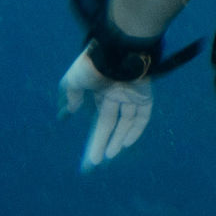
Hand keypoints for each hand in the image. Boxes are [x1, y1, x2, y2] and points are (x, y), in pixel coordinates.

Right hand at [59, 51, 152, 172]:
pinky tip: (124, 144)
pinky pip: (142, 116)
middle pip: (110, 126)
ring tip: (107, 157)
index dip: (95, 140)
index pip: (100, 122)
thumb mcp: (73, 79)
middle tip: (92, 165)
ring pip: (125, 123)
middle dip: (101, 146)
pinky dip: (135, 130)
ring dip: (116, 140)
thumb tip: (70, 110)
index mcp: (101, 93)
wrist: (115, 49)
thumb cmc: (93, 64)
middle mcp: (117, 97)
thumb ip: (71, 94)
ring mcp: (132, 96)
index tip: (89, 158)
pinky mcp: (145, 94)